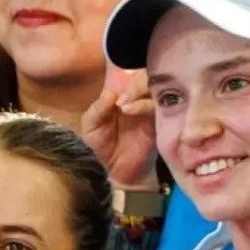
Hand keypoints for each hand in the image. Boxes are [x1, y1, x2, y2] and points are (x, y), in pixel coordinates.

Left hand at [81, 66, 159, 190]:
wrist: (114, 173)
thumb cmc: (101, 148)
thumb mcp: (91, 126)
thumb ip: (98, 108)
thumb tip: (111, 93)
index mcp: (123, 96)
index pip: (131, 75)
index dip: (124, 78)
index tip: (113, 94)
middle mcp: (139, 100)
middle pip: (146, 78)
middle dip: (134, 84)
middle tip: (121, 99)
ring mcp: (150, 111)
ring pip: (155, 89)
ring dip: (138, 92)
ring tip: (123, 106)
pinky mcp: (158, 124)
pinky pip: (158, 108)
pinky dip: (144, 105)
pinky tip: (131, 111)